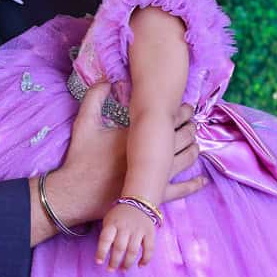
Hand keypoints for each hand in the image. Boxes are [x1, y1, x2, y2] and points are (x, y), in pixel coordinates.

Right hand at [29, 87, 205, 244]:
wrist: (74, 195)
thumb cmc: (80, 159)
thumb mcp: (83, 124)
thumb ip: (94, 98)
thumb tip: (108, 80)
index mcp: (138, 136)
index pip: (169, 119)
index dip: (181, 111)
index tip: (185, 106)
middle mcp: (151, 155)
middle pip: (182, 137)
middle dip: (191, 126)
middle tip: (192, 120)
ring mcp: (153, 177)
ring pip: (186, 159)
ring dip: (194, 147)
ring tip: (194, 140)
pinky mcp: (152, 195)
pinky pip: (180, 190)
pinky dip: (193, 184)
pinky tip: (202, 179)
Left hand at [96, 202, 156, 270]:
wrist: (139, 201)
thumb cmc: (120, 215)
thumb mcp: (109, 220)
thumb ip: (107, 235)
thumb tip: (104, 255)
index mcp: (113, 223)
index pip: (105, 239)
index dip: (101, 252)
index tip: (99, 262)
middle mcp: (126, 227)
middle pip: (119, 248)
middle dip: (114, 261)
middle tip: (111, 270)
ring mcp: (139, 230)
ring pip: (133, 251)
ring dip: (127, 263)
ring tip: (122, 269)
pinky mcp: (150, 233)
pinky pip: (149, 249)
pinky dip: (145, 259)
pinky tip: (140, 265)